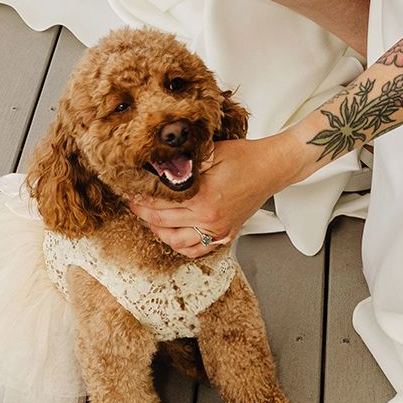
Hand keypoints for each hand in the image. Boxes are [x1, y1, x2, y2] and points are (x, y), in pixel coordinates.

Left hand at [128, 135, 288, 256]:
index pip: (160, 203)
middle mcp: (209, 219)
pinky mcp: (225, 234)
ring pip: (176, 242)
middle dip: (143, 214)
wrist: (270, 169)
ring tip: (150, 220)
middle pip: (163, 223)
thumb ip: (185, 163)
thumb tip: (159, 167)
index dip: (142, 198)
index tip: (131, 192)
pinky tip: (172, 235)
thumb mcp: (211, 153)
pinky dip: (181, 246)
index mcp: (203, 198)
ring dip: (158, 232)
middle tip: (134, 204)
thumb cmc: (244, 158)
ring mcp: (217, 230)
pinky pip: (197, 250)